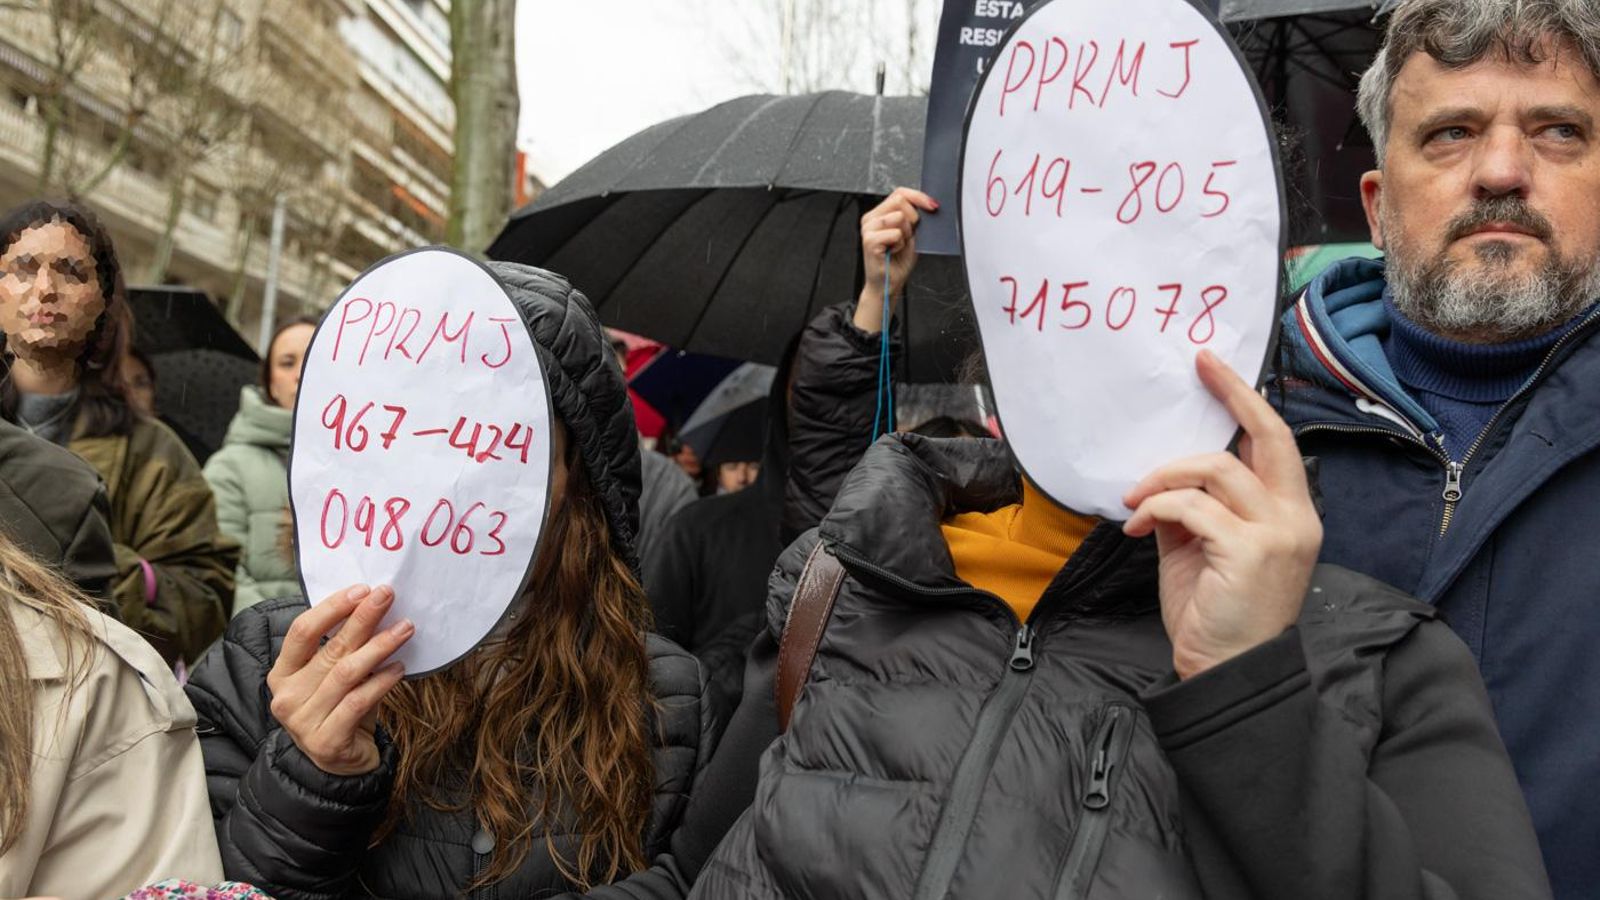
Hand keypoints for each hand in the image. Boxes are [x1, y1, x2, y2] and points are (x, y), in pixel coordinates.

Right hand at [267, 585, 413, 774]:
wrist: (340, 765)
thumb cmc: (340, 709)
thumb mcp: (335, 676)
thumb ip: (343, 647)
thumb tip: (374, 605)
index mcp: (282, 674)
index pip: (301, 631)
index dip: (331, 607)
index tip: (362, 589)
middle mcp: (286, 697)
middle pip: (329, 648)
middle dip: (363, 618)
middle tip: (388, 596)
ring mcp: (303, 722)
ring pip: (347, 673)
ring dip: (380, 646)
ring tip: (405, 628)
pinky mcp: (326, 741)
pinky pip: (358, 702)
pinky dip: (382, 681)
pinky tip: (399, 667)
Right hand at [855, 186, 938, 333]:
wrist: (889, 284)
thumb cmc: (898, 261)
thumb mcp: (911, 233)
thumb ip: (914, 217)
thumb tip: (927, 204)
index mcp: (879, 214)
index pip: (900, 193)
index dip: (918, 197)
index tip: (933, 206)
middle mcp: (871, 218)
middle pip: (900, 200)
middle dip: (913, 218)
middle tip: (908, 235)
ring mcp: (868, 229)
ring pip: (899, 217)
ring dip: (905, 234)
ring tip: (898, 245)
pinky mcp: (869, 241)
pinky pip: (895, 233)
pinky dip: (900, 244)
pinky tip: (893, 252)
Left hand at [1122, 350, 1321, 678]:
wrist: (1226, 673)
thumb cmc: (1215, 614)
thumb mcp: (1201, 550)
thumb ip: (1193, 510)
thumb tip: (1163, 479)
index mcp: (1292, 514)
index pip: (1275, 444)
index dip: (1246, 401)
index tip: (1214, 368)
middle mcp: (1297, 518)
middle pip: (1268, 437)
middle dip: (1232, 395)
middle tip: (1198, 370)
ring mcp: (1278, 533)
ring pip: (1217, 469)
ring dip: (1164, 478)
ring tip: (1135, 502)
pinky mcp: (1250, 551)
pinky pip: (1191, 507)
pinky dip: (1155, 509)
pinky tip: (1137, 529)